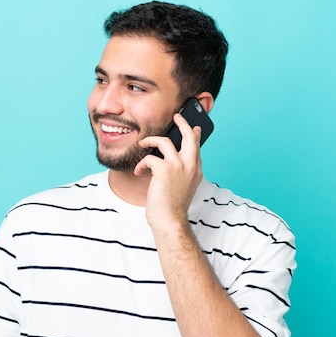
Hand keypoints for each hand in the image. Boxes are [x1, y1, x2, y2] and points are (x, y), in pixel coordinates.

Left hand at [134, 113, 202, 228]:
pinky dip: (141, 164)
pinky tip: (138, 172)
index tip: (194, 128)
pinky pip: (149, 158)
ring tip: (143, 144)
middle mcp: (190, 165)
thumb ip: (182, 171)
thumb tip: (176, 159)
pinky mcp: (165, 169)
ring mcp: (179, 166)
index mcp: (196, 170)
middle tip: (177, 116)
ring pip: (165, 141)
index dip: (194, 135)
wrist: (169, 220)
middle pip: (189, 136)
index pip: (196, 147)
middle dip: (183, 123)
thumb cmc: (172, 207)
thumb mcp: (183, 187)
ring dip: (150, 141)